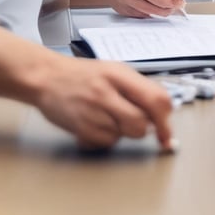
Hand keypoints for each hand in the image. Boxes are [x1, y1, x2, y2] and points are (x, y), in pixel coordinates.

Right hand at [34, 55, 174, 150]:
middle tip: (130, 119)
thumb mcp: (114, 71)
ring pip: (124, 136)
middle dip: (141, 128)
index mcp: (120, 74)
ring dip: (122, 132)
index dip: (165, 121)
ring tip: (108, 116)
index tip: (167, 135)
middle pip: (141, 124)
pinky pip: (106, 143)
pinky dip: (105, 138)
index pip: (156, 100)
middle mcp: (107, 92)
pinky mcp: (81, 128)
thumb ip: (138, 89)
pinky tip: (95, 123)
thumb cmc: (82, 75)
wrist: (47, 77)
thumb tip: (161, 113)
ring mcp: (93, 111)